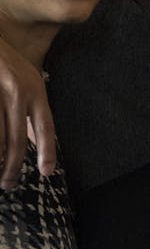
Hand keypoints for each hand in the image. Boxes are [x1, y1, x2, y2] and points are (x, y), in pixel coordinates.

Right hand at [0, 36, 53, 189]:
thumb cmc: (3, 64)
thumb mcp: (24, 80)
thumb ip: (29, 109)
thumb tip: (35, 138)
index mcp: (35, 89)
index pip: (45, 126)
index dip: (47, 151)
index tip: (46, 172)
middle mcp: (18, 91)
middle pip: (15, 139)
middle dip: (12, 166)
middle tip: (8, 184)